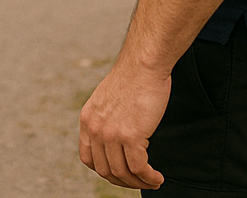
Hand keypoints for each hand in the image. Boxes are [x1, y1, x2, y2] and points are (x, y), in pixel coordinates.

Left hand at [78, 62, 169, 189]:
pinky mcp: (131, 135)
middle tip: (139, 180)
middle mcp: (95, 128)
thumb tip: (115, 140)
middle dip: (123, 181)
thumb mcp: (107, 99)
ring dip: (139, 182)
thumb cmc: (132, 78)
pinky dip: (149, 177)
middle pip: (105, 170)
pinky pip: (139, 168)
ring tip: (153, 180)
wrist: (144, 63)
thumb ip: (106, 119)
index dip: (104, 171)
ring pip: (123, 173)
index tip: (120, 173)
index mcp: (88, 119)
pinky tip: (158, 177)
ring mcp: (111, 133)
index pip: (88, 159)